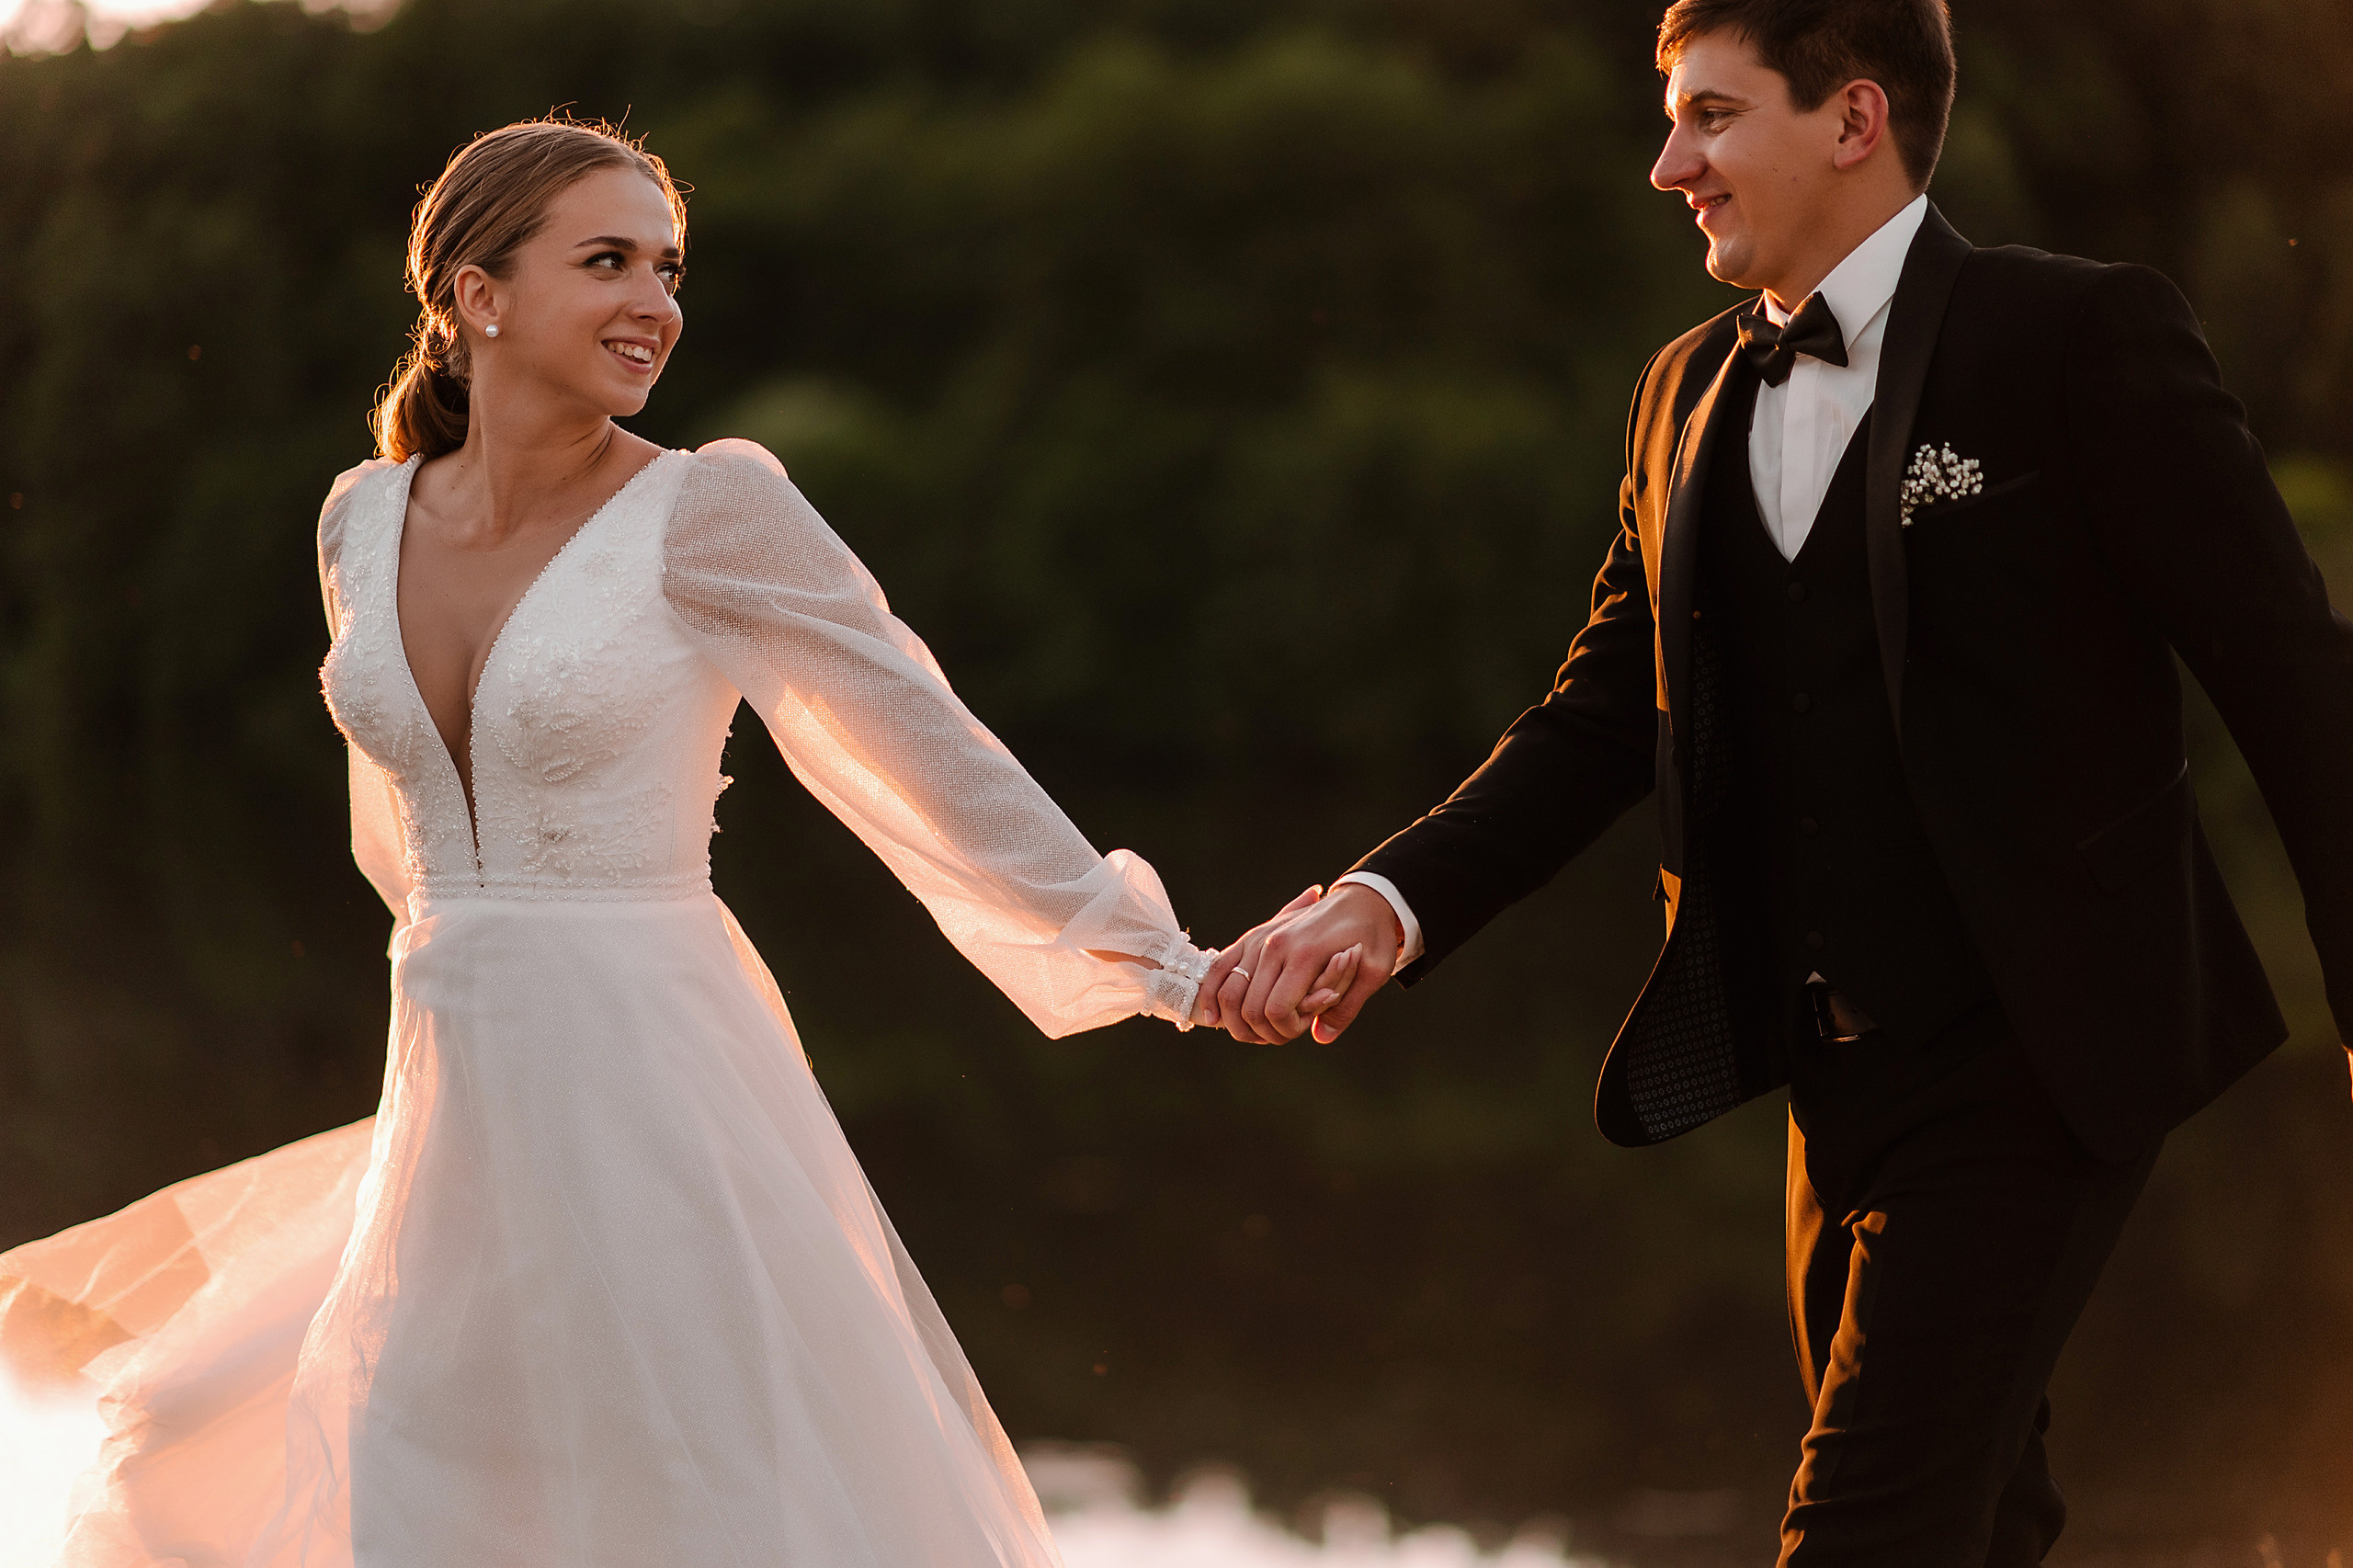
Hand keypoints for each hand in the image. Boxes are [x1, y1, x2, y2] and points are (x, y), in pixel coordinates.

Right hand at [1198, 881, 1399, 1044]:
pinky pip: (1218, 968)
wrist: (1364, 898)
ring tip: (1249, 1032)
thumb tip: (1321, 1037)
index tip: (1300, 1031)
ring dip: (1232, 1019)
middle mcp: (1273, 945)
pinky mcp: (1250, 937)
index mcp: (1303, 954)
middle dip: (1260, 1030)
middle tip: (1277, 1036)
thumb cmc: (1372, 935)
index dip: (1284, 1030)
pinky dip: (1211, 994)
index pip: (1275, 1009)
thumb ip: (1346, 1008)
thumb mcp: (1375, 971)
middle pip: (1247, 1005)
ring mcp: (1258, 939)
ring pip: (1225, 989)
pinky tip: (1213, 1018)